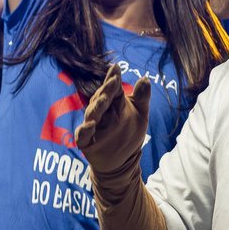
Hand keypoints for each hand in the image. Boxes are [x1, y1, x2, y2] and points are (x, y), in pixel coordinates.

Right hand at [74, 65, 149, 179]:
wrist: (122, 162)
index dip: (113, 78)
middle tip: (113, 81)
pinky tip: (91, 125)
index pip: (112, 88)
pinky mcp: (86, 141)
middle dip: (106, 89)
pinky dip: (85, 129)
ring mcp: (92, 126)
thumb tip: (145, 77)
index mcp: (112, 103)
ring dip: (97, 106)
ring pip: (92, 113)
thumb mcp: (140, 114)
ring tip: (103, 99)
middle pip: (101, 98)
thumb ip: (142, 97)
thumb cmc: (129, 134)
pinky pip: (82, 134)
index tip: (116, 68)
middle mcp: (101, 112)